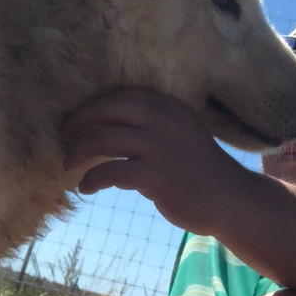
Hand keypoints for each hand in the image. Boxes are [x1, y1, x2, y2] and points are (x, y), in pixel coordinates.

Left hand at [62, 88, 254, 234]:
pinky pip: (108, 172)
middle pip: (105, 111)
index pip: (120, 96)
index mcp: (169, 106)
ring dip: (77, 152)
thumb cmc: (202, 169)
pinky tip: (85, 188)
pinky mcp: (154, 175)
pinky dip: (90, 180)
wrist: (230, 199)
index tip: (78, 120)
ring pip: (101, 139)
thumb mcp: (182, 132)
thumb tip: (110, 125)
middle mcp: (163, 120)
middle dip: (78, 123)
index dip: (93, 106)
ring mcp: (158, 147)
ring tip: (68, 164)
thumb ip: (154, 124)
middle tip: (64, 138)